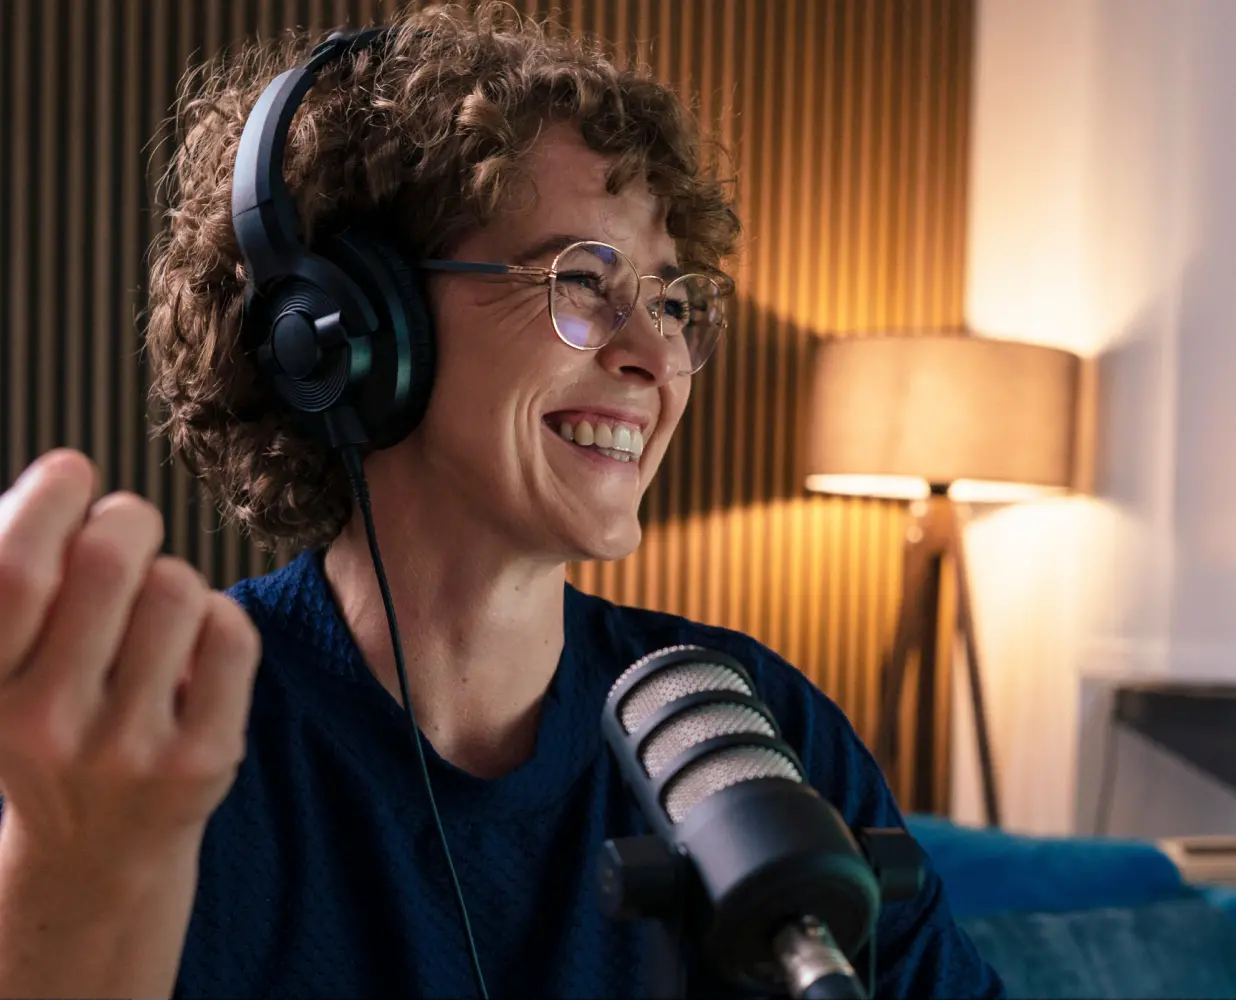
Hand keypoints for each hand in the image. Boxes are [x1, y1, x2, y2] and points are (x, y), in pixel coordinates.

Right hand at [0, 449, 260, 886]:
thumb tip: (62, 476)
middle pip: (108, 560)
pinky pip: (232, 632)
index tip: (71, 472)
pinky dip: (218, 616)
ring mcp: (126, 748)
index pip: (14, 569)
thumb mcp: (5, 669)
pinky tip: (194, 645)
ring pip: (177, 588)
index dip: (49, 497)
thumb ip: (22, 584)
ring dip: (172, 576)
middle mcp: (45, 724)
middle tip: (128, 528)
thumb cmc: (53, 724)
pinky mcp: (199, 760)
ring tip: (155, 611)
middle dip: (128, 519)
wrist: (95, 851)